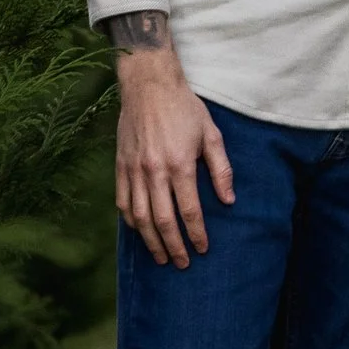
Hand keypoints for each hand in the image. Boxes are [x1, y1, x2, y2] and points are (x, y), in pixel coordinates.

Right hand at [114, 49, 232, 267]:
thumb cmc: (184, 107)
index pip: (189, 211)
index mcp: (180, 164)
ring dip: (150, 241)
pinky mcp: (120, 165)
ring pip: (139, 217)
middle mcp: (154, 171)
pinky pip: (122, 202)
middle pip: (163, 221)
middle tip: (182, 263)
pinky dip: (130, 221)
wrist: (149, 84)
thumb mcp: (211, 134)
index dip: (197, 234)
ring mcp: (134, 170)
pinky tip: (139, 231)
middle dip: (174, 246)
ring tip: (161, 256)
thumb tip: (229, 200)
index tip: (203, 249)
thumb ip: (221, 169)